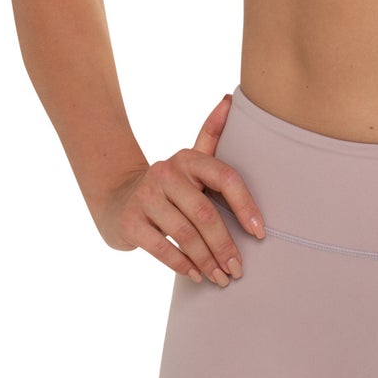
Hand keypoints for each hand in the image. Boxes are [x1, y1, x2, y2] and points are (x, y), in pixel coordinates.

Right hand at [94, 93, 265, 285]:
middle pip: (205, 213)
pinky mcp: (130, 221)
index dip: (246, 206)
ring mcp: (146, 197)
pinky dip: (182, 265)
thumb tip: (230, 99)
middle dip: (226, 245)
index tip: (260, 232)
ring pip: (185, 234)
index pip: (226, 178)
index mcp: (188, 158)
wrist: (118, 198)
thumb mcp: (190, 159)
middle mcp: (166, 172)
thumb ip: (212, 134)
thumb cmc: (168, 185)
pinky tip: (196, 276)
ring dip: (207, 260)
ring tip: (221, 278)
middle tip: (238, 269)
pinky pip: (162, 248)